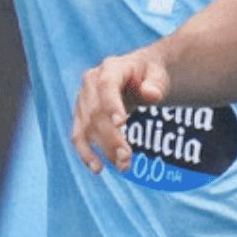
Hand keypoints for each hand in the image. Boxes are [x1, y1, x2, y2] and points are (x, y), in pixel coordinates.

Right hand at [71, 50, 168, 172]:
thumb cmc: (149, 76)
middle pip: (96, 112)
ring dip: (103, 149)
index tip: (122, 124)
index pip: (107, 86)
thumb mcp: (158, 75)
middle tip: (128, 158)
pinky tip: (97, 168)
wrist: (137, 77)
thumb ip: (155, 84)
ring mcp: (82, 100)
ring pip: (86, 128)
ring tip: (123, 166)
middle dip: (111, 137)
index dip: (111, 104)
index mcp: (111, 67)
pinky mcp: (80, 116)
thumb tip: (151, 94)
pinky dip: (85, 153)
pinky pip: (78, 136)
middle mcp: (90, 82)